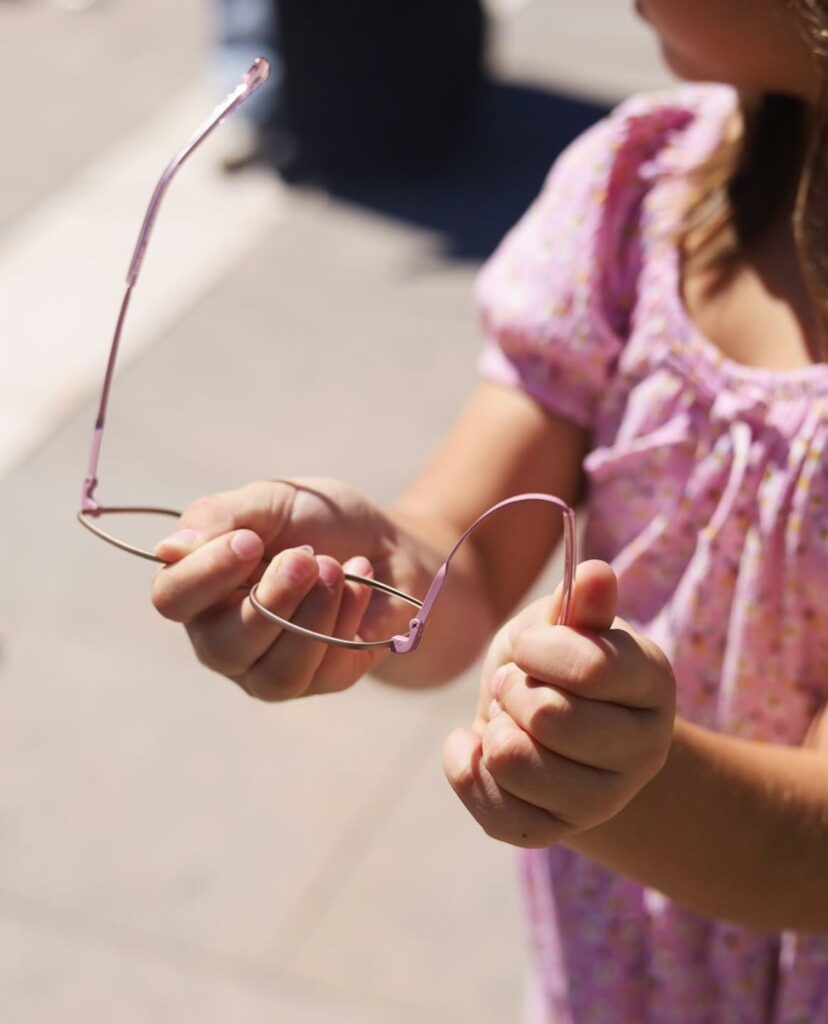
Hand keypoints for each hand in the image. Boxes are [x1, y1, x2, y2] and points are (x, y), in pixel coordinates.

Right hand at [150, 478, 424, 699]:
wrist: (386, 543)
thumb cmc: (316, 521)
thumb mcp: (269, 501)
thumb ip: (219, 517)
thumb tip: (167, 549)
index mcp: (199, 589)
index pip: (172, 599)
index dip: (206, 574)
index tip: (251, 542)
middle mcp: (223, 636)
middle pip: (222, 646)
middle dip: (272, 599)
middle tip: (307, 556)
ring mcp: (269, 667)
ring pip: (276, 671)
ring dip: (313, 613)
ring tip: (338, 569)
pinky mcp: (320, 681)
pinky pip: (325, 669)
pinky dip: (346, 617)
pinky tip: (358, 583)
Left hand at [443, 560, 675, 847]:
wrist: (549, 726)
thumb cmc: (555, 662)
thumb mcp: (563, 623)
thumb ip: (579, 604)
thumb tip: (595, 573)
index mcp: (651, 684)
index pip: (592, 669)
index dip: (539, 650)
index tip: (528, 647)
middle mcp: (643, 750)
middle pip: (550, 719)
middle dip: (512, 692)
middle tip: (516, 686)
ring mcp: (604, 800)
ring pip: (517, 765)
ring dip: (493, 730)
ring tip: (506, 719)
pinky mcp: (556, 832)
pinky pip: (494, 810)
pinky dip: (467, 769)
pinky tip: (478, 748)